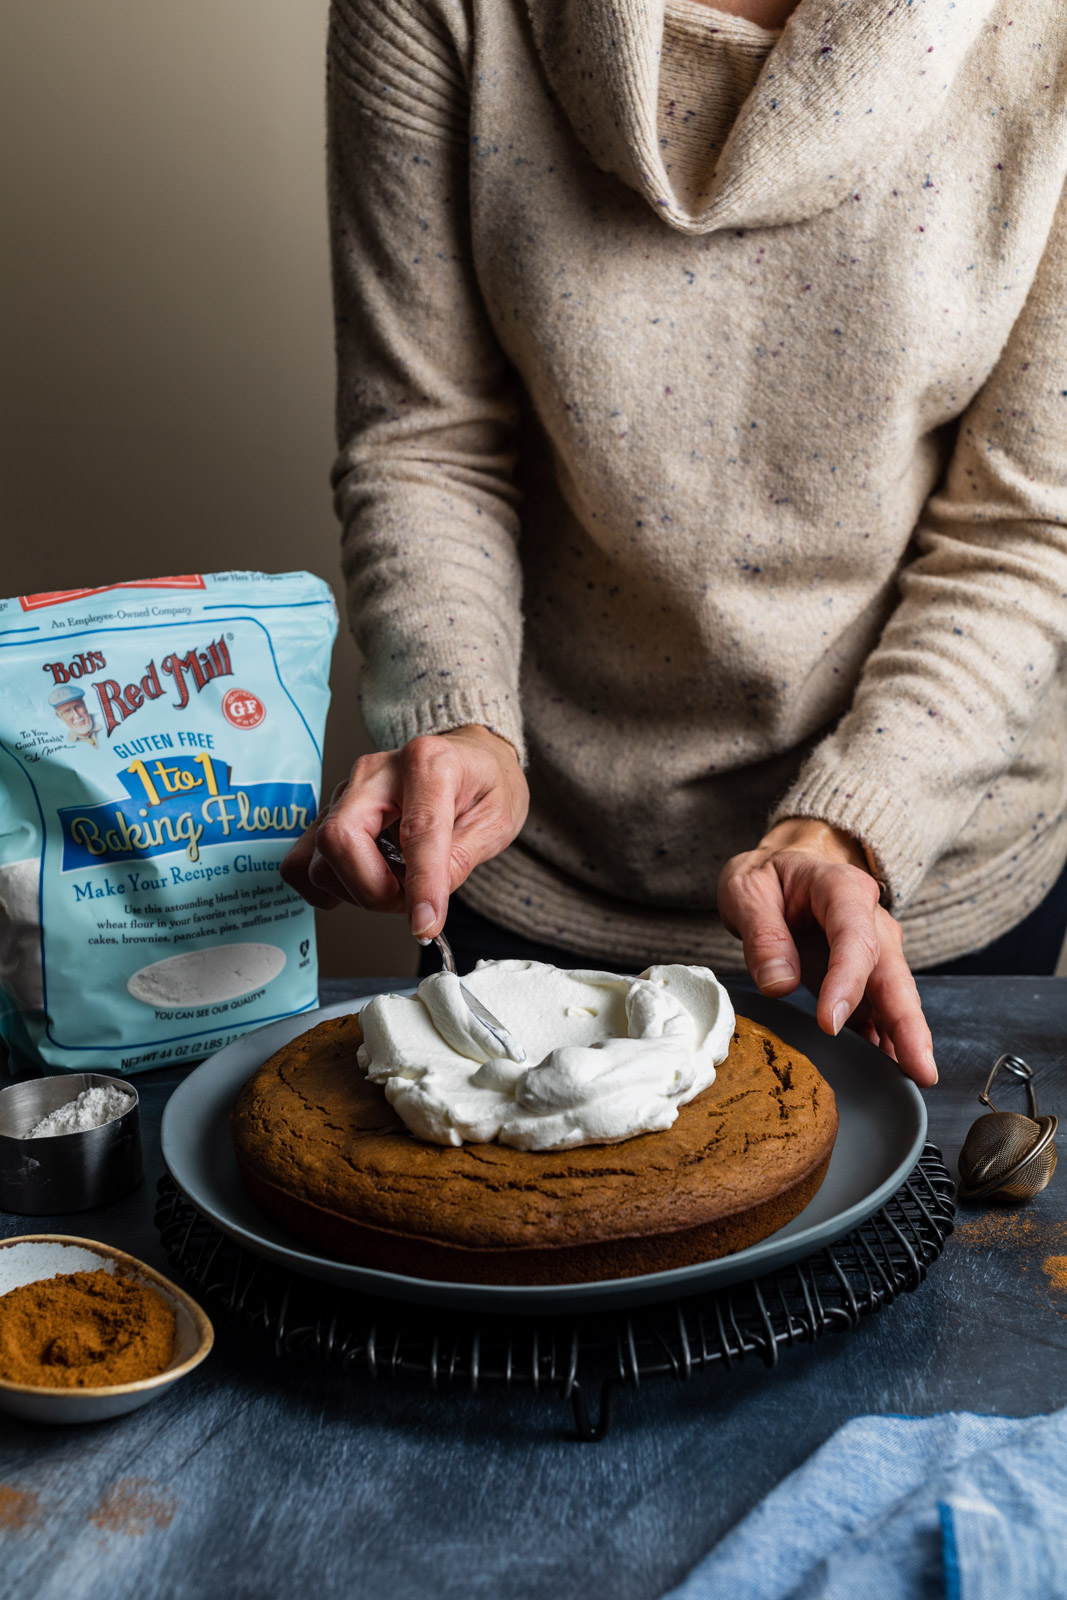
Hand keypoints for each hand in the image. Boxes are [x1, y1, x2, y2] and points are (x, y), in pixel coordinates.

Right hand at [280, 725, 528, 939]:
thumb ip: (460, 860)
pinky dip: (331, 885)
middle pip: (340, 839)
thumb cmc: (482, 782)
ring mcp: (346, 791)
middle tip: (409, 899)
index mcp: (427, 763)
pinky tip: (364, 881)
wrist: (468, 758)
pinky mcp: (330, 813)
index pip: (416, 829)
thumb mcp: (497, 820)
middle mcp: (376, 772)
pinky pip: (304, 861)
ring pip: (319, 857)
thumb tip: (425, 905)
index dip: (421, 884)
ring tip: (395, 884)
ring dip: (356, 890)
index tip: (425, 924)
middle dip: (373, 888)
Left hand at [717, 818, 936, 1086]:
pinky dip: (885, 1038)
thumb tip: (779, 985)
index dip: (847, 982)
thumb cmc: (766, 878)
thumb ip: (762, 934)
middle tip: (918, 1067)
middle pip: (892, 972)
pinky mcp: (863, 973)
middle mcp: (869, 918)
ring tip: (914, 1078)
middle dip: (907, 1023)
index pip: (854, 938)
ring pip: (894, 995)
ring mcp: (871, 947)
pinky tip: (890, 1068)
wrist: (780, 869)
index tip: (830, 1023)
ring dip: (905, 1037)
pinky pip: (878, 1008)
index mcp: (841, 888)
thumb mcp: (747, 892)